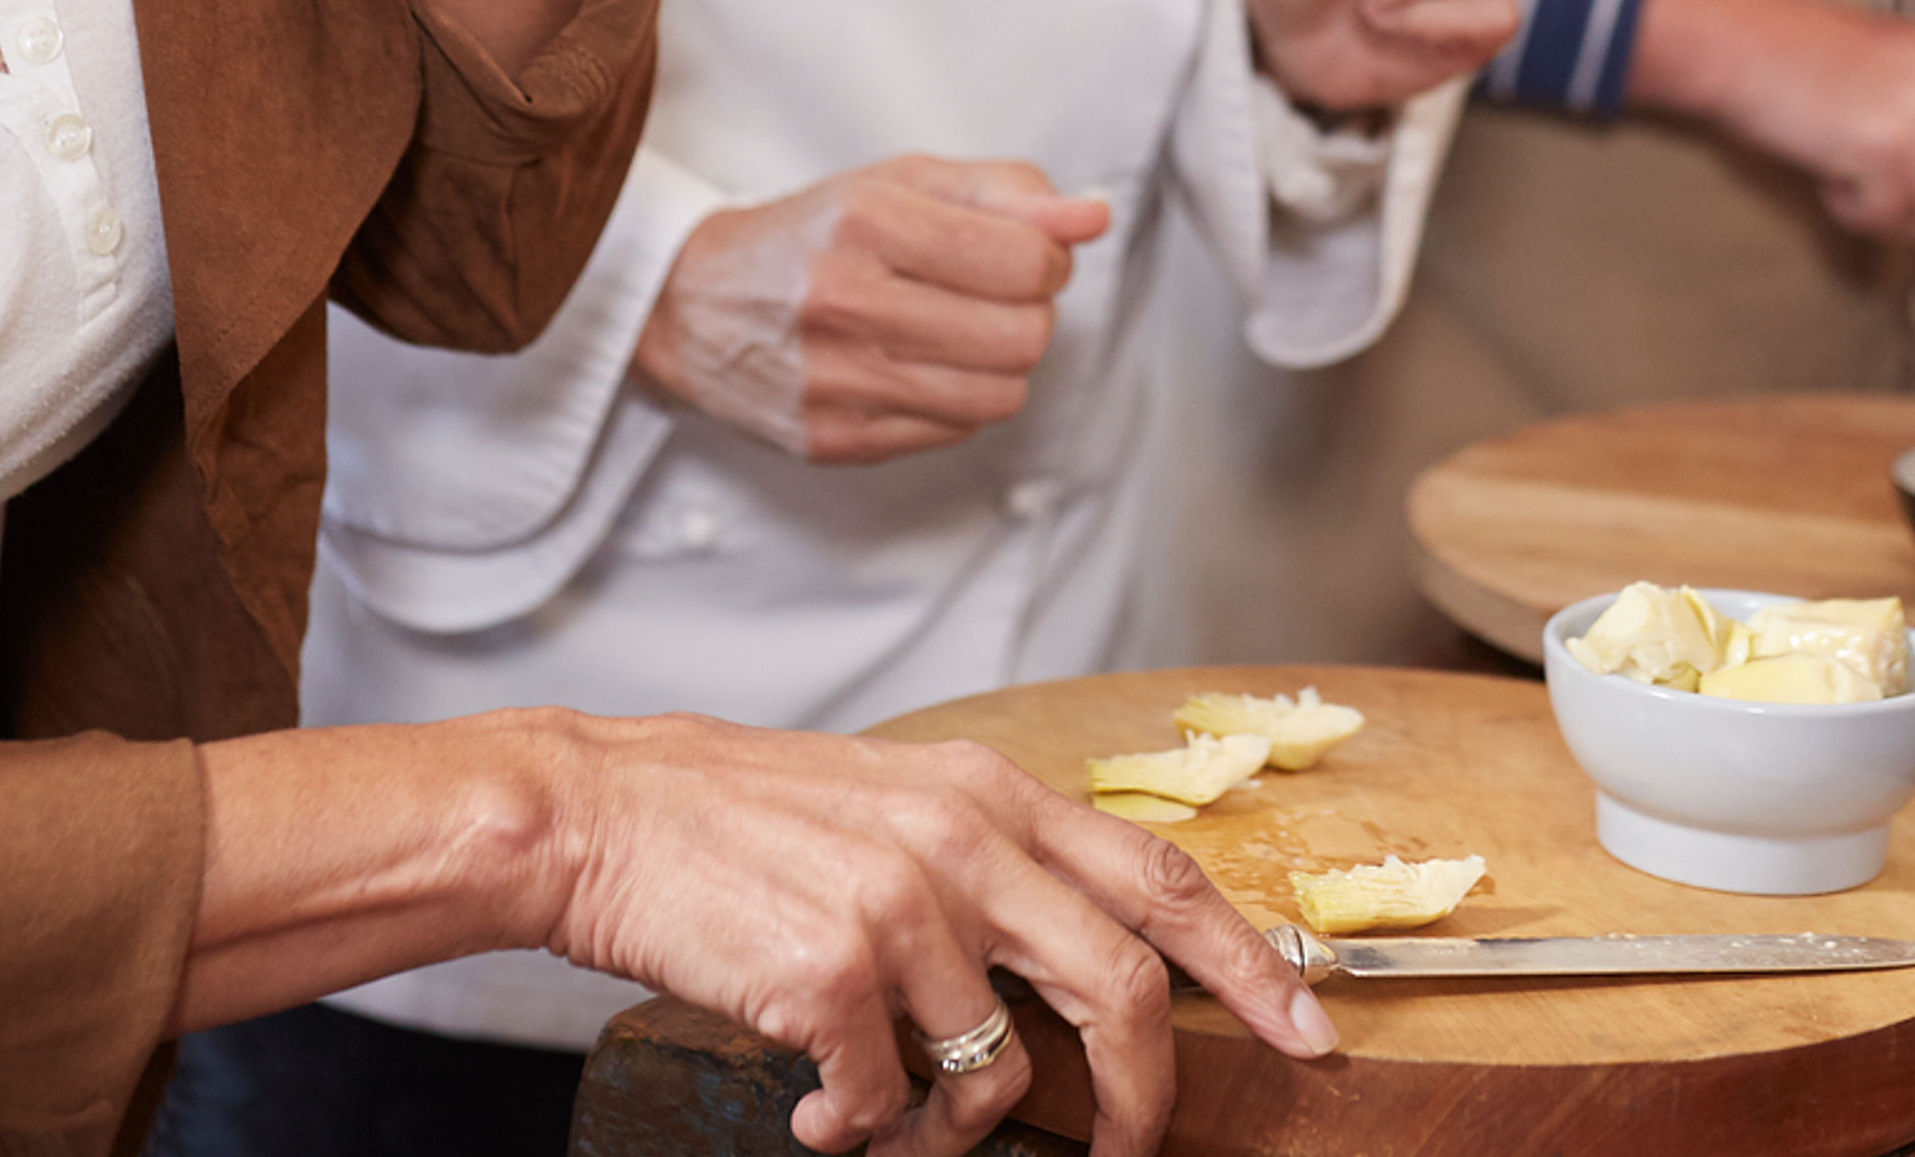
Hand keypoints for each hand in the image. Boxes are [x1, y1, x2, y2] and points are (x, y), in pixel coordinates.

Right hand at [527, 715, 1334, 1153]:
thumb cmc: (746, 820)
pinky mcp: (832, 973)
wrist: (603, 814)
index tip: (1311, 1027)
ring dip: (949, 1134)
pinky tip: (814, 1115)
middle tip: (1128, 1150)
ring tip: (888, 1127)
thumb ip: (994, 862)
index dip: (1251, 962)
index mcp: (992, 794)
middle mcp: (964, 840)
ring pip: (995, 1073)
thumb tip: (1084, 954)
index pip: (1163, 876)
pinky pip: (885, 1105)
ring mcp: (900, 906)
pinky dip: (856, 1134)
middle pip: (1120, 989)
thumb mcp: (898, 803)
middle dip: (1144, 1096)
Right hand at [638, 158, 1110, 465]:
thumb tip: (1091, 218)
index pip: (1026, 261)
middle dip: (1029, 311)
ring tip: (958, 329)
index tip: (1018, 251)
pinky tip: (919, 365)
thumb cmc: (808, 235)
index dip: (1046, 257)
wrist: (687, 304)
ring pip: (999, 395)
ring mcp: (838, 382)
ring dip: (1000, 361)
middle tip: (991, 293)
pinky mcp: (834, 441)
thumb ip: (1004, 194)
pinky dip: (957, 398)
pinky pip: (954, 431)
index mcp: (868, 223)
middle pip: (1023, 336)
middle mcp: (848, 303)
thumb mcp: (899, 183)